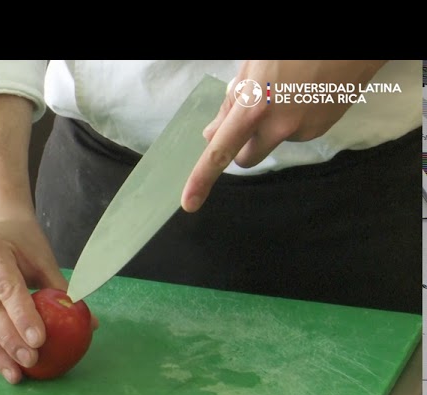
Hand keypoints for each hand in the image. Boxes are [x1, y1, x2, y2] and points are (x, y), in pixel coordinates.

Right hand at [0, 215, 68, 383]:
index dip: (23, 317)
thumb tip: (90, 324)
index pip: (7, 288)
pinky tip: (2, 360)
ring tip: (15, 373)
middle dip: (9, 341)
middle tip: (31, 361)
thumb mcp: (42, 258)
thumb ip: (62, 289)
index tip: (39, 342)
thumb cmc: (22, 239)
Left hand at [181, 60, 386, 211]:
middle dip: (240, 146)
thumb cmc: (293, 48)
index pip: (221, 151)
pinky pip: (296, 133)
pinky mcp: (323, 129)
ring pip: (272, 142)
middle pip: (246, 158)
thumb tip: (212, 134)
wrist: (351, 45)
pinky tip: (304, 93)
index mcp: (256, 107)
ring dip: (270, 128)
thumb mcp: (253, 65)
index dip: (202, 179)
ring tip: (286, 90)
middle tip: (247, 118)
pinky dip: (293, 119)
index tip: (189, 204)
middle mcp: (280, 127)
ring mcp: (305, 130)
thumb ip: (231, 102)